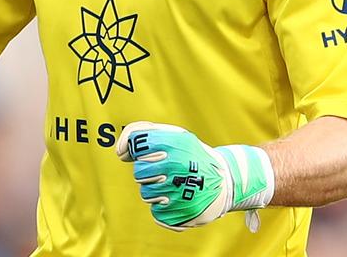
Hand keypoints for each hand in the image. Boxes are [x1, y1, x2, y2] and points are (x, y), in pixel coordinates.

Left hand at [116, 121, 274, 231]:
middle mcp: (177, 165)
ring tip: (176, 184)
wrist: (226, 182)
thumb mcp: (175, 135)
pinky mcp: (181, 212)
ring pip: (146, 193)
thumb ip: (144, 133)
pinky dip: (165, 206)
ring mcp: (179, 189)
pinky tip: (180, 199)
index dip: (137, 149)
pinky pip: (156, 211)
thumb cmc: (192, 156)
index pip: (137, 144)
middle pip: (138, 172)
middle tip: (167, 170)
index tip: (144, 152)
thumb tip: (120, 152)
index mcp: (175, 143)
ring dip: (156, 190)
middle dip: (148, 172)